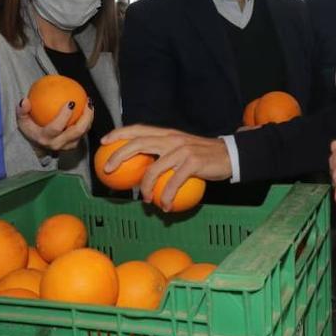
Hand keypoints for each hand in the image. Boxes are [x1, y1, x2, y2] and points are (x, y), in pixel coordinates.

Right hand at [17, 97, 93, 152]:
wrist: (37, 145)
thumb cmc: (30, 129)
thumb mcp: (22, 120)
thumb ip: (22, 111)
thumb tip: (25, 101)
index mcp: (45, 138)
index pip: (56, 128)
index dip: (65, 116)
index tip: (71, 102)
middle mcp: (58, 144)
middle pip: (76, 131)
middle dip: (85, 117)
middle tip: (87, 102)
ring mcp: (68, 146)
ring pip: (83, 132)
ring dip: (89, 118)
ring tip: (90, 104)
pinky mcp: (74, 144)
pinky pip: (84, 132)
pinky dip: (88, 120)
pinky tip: (88, 108)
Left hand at [101, 125, 232, 208]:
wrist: (230, 156)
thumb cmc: (205, 155)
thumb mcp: (183, 149)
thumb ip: (165, 153)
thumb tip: (144, 168)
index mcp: (168, 134)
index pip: (139, 129)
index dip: (120, 133)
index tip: (105, 142)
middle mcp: (172, 139)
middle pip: (139, 144)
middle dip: (120, 155)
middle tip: (109, 170)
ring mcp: (182, 150)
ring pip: (154, 168)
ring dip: (146, 187)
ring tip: (145, 199)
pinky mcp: (192, 163)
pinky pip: (173, 183)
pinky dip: (166, 197)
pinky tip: (165, 206)